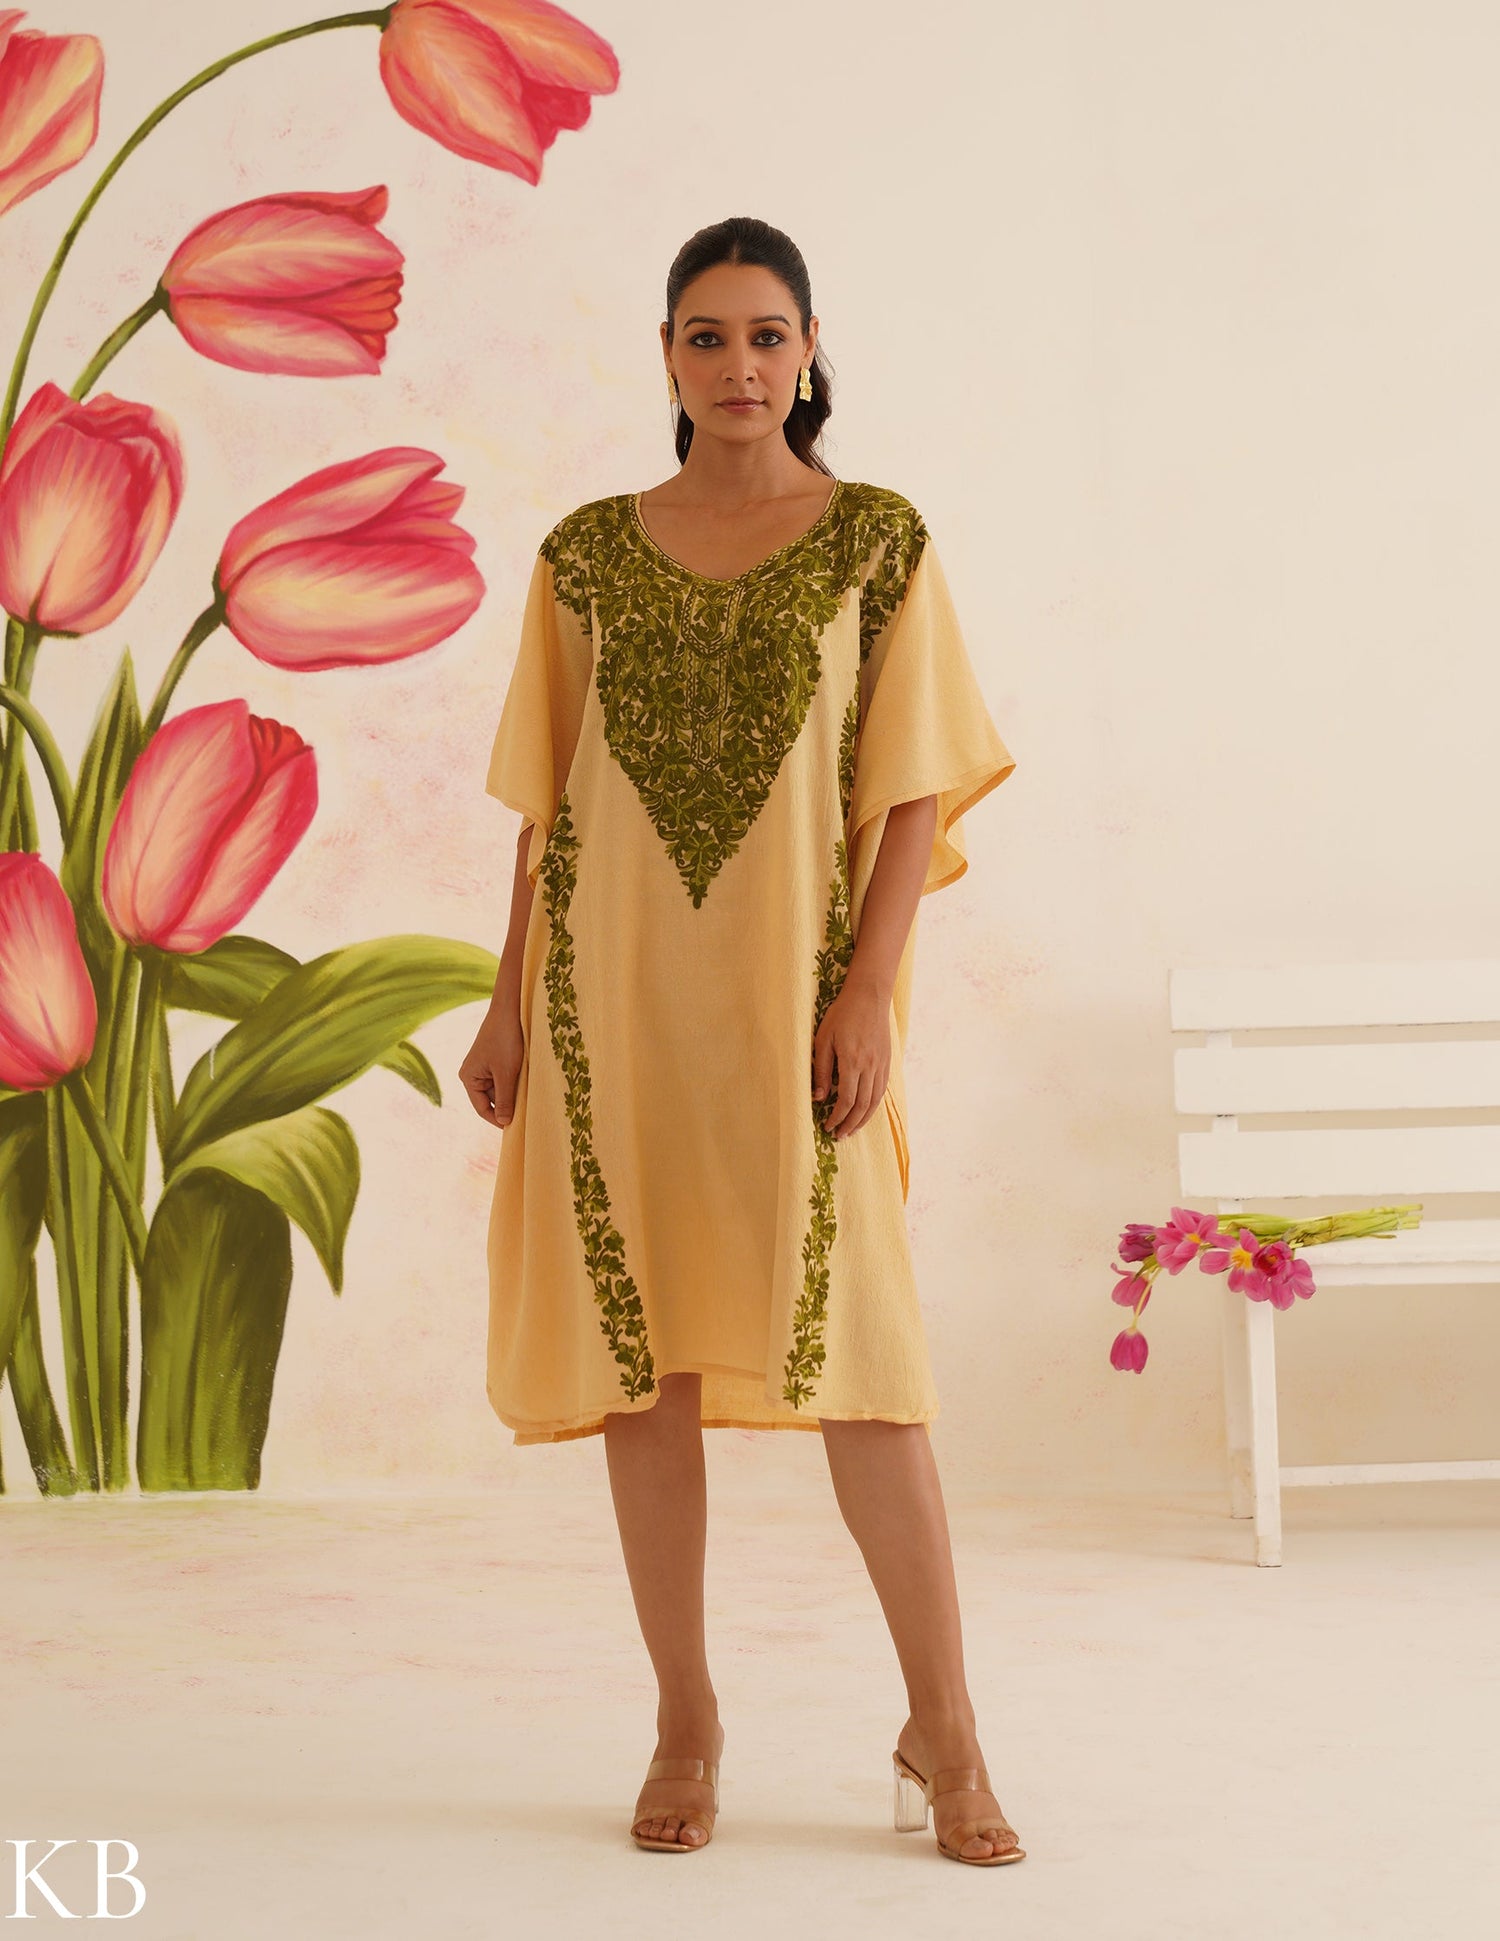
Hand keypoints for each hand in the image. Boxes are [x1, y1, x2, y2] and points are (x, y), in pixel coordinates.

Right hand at [460, 1003, 524, 1128]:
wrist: (510, 1010)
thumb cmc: (505, 1040)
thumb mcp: (506, 1073)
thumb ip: (504, 1099)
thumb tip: (503, 1123)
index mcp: (468, 1078)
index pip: (482, 1109)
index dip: (498, 1119)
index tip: (516, 1127)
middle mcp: (472, 1073)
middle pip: (492, 1099)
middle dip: (508, 1103)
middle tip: (528, 1109)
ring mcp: (483, 1066)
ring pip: (500, 1089)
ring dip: (513, 1092)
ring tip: (527, 1089)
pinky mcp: (494, 1060)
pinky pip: (504, 1078)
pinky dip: (515, 1081)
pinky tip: (526, 1079)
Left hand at [811, 975, 890, 1138]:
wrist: (869, 996)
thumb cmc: (842, 1015)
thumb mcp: (823, 1039)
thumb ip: (821, 1070)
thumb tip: (818, 1097)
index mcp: (852, 1062)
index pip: (845, 1100)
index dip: (836, 1117)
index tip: (827, 1126)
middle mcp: (870, 1067)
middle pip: (861, 1106)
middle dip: (850, 1124)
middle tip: (839, 1135)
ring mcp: (881, 1064)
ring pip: (874, 1101)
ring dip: (863, 1119)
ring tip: (852, 1130)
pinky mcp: (887, 1061)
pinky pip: (882, 1090)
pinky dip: (873, 1105)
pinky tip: (865, 1111)